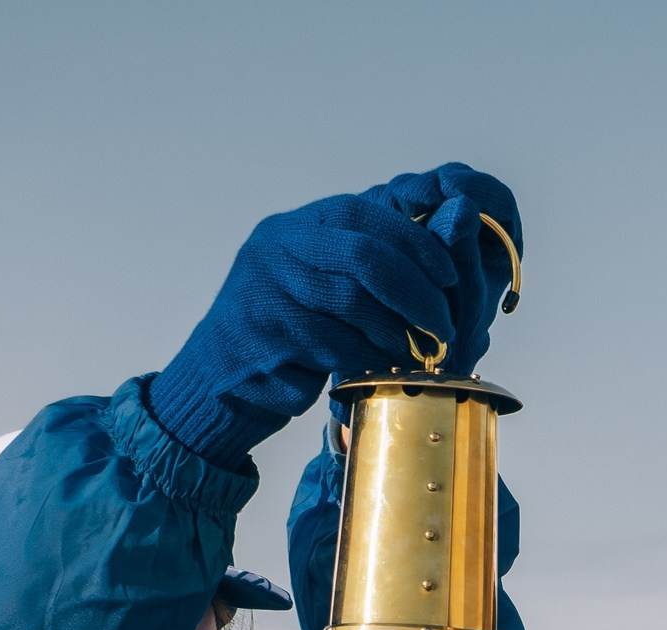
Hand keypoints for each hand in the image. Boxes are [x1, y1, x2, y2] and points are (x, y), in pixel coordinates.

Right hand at [149, 164, 521, 466]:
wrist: (219, 376)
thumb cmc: (286, 326)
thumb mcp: (318, 279)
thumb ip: (366, 262)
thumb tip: (442, 239)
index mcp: (296, 228)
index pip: (365, 215)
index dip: (415, 242)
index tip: (447, 274)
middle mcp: (278, 250)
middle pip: (366, 258)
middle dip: (416, 293)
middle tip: (443, 324)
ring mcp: (268, 293)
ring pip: (354, 305)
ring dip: (397, 334)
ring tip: (417, 353)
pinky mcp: (268, 340)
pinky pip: (337, 347)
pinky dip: (369, 361)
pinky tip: (382, 370)